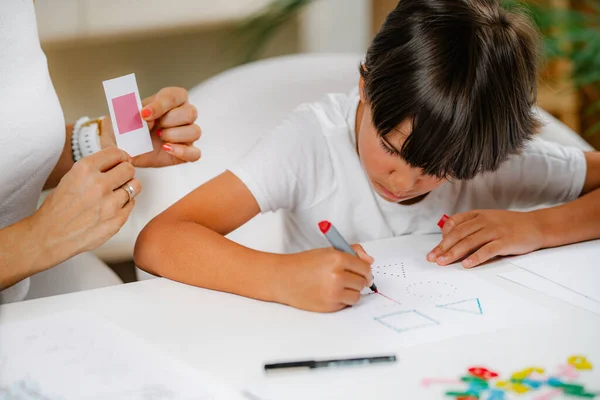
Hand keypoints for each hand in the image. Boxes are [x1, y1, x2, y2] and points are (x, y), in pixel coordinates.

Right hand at [32, 148, 140, 262]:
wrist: (50, 237)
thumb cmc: (58, 209)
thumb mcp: (70, 178)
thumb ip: (94, 169)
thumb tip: (119, 160)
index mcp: (84, 170)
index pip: (115, 153)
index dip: (120, 157)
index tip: (121, 160)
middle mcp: (98, 185)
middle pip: (129, 169)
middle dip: (125, 172)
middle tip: (119, 178)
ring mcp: (110, 203)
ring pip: (135, 186)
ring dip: (127, 188)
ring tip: (115, 194)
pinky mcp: (117, 220)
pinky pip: (132, 204)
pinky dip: (125, 204)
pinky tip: (112, 207)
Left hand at [100, 87, 200, 167]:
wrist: (121, 148)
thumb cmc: (124, 128)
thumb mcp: (122, 116)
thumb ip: (133, 111)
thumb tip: (146, 116)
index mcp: (170, 101)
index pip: (176, 95)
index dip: (162, 104)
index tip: (144, 114)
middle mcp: (182, 116)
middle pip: (191, 112)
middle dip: (170, 120)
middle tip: (152, 126)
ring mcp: (186, 135)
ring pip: (195, 131)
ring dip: (174, 135)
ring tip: (158, 137)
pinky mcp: (186, 153)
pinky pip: (195, 153)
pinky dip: (182, 151)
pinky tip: (166, 149)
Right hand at [276, 245, 374, 311]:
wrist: (283, 279)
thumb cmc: (304, 264)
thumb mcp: (328, 251)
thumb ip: (353, 252)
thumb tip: (370, 261)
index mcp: (337, 258)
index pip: (365, 268)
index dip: (365, 271)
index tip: (364, 272)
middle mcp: (337, 276)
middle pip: (363, 282)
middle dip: (358, 281)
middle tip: (348, 278)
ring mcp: (333, 292)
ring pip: (357, 295)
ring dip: (352, 292)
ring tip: (339, 286)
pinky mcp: (330, 306)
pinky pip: (347, 304)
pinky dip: (342, 300)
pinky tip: (330, 293)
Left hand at [426, 210, 543, 267]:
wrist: (537, 225)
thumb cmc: (509, 225)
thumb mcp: (489, 220)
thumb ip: (472, 227)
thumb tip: (450, 239)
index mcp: (478, 215)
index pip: (455, 223)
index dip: (443, 235)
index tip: (436, 248)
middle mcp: (484, 221)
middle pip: (459, 234)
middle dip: (443, 247)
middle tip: (432, 258)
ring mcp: (495, 230)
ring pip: (469, 241)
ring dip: (454, 253)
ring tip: (443, 262)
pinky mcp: (505, 241)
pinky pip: (487, 250)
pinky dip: (475, 257)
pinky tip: (466, 264)